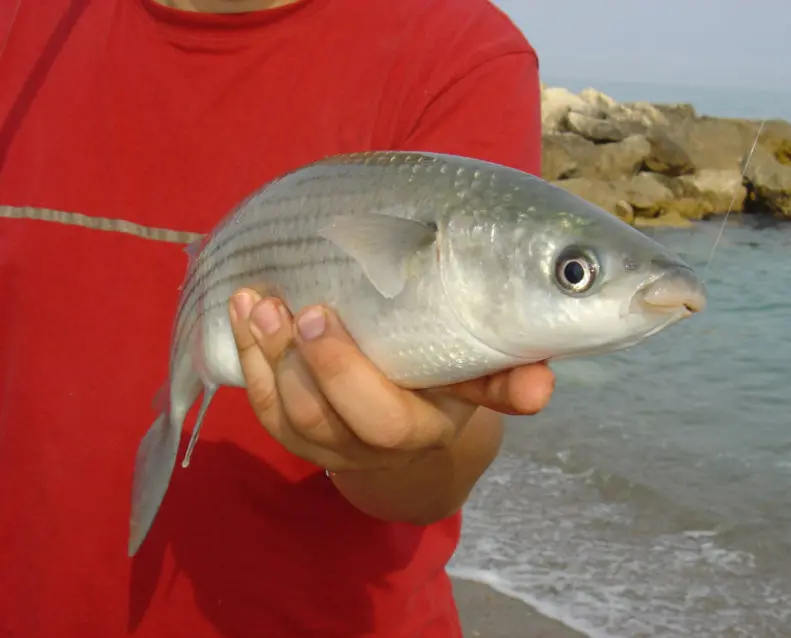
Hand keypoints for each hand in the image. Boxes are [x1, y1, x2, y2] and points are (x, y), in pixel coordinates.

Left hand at [228, 288, 554, 472]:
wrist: (409, 418)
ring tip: (258, 301)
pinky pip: (262, 407)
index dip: (345, 373)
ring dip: (266, 354)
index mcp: (421, 429)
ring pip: (287, 414)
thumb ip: (504, 376)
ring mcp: (328, 445)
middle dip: (303, 362)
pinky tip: (242, 311)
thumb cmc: (446, 378)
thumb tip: (541, 385)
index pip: (383, 420)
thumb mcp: (477, 375)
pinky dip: (248, 358)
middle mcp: (370, 447)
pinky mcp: (295, 434)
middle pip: (325, 419)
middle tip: (296, 304)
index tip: (323, 313)